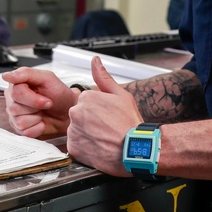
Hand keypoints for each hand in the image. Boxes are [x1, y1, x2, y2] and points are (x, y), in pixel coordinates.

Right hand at [2, 66, 78, 138]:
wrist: (68, 112)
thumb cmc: (59, 94)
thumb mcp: (47, 78)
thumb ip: (26, 73)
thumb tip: (7, 76)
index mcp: (17, 85)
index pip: (16, 93)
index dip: (33, 99)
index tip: (46, 100)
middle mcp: (13, 100)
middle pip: (15, 108)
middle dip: (35, 109)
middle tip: (45, 105)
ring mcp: (14, 115)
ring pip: (19, 122)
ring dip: (36, 119)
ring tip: (42, 112)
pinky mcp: (19, 128)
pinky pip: (24, 132)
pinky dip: (37, 128)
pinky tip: (41, 122)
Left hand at [66, 56, 143, 176]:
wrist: (137, 150)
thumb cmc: (131, 124)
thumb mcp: (121, 95)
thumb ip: (104, 78)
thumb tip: (95, 61)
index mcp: (86, 98)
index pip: (85, 102)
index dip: (98, 111)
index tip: (108, 117)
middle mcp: (76, 113)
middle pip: (79, 116)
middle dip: (90, 122)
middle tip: (107, 129)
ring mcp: (74, 131)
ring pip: (76, 131)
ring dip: (87, 135)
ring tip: (104, 139)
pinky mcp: (74, 148)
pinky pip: (76, 146)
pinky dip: (85, 148)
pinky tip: (98, 148)